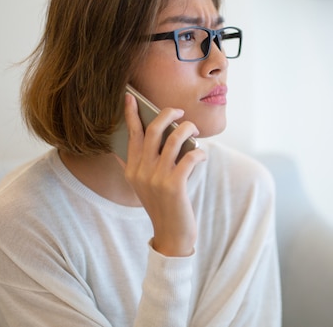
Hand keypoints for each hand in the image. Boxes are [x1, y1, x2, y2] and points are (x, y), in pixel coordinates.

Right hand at [123, 93, 206, 256]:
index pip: (131, 135)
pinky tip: (201, 155)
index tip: (131, 97)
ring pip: (173, 140)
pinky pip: (189, 157)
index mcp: (132, 169)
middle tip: (179, 111)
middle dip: (167, 115)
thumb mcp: (144, 185)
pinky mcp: (174, 185)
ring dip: (187, 130)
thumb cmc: (163, 205)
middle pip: (152, 131)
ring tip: (194, 130)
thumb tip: (146, 137)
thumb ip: (141, 163)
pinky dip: (198, 152)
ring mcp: (157, 178)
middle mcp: (141, 171)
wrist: (171, 235)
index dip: (131, 114)